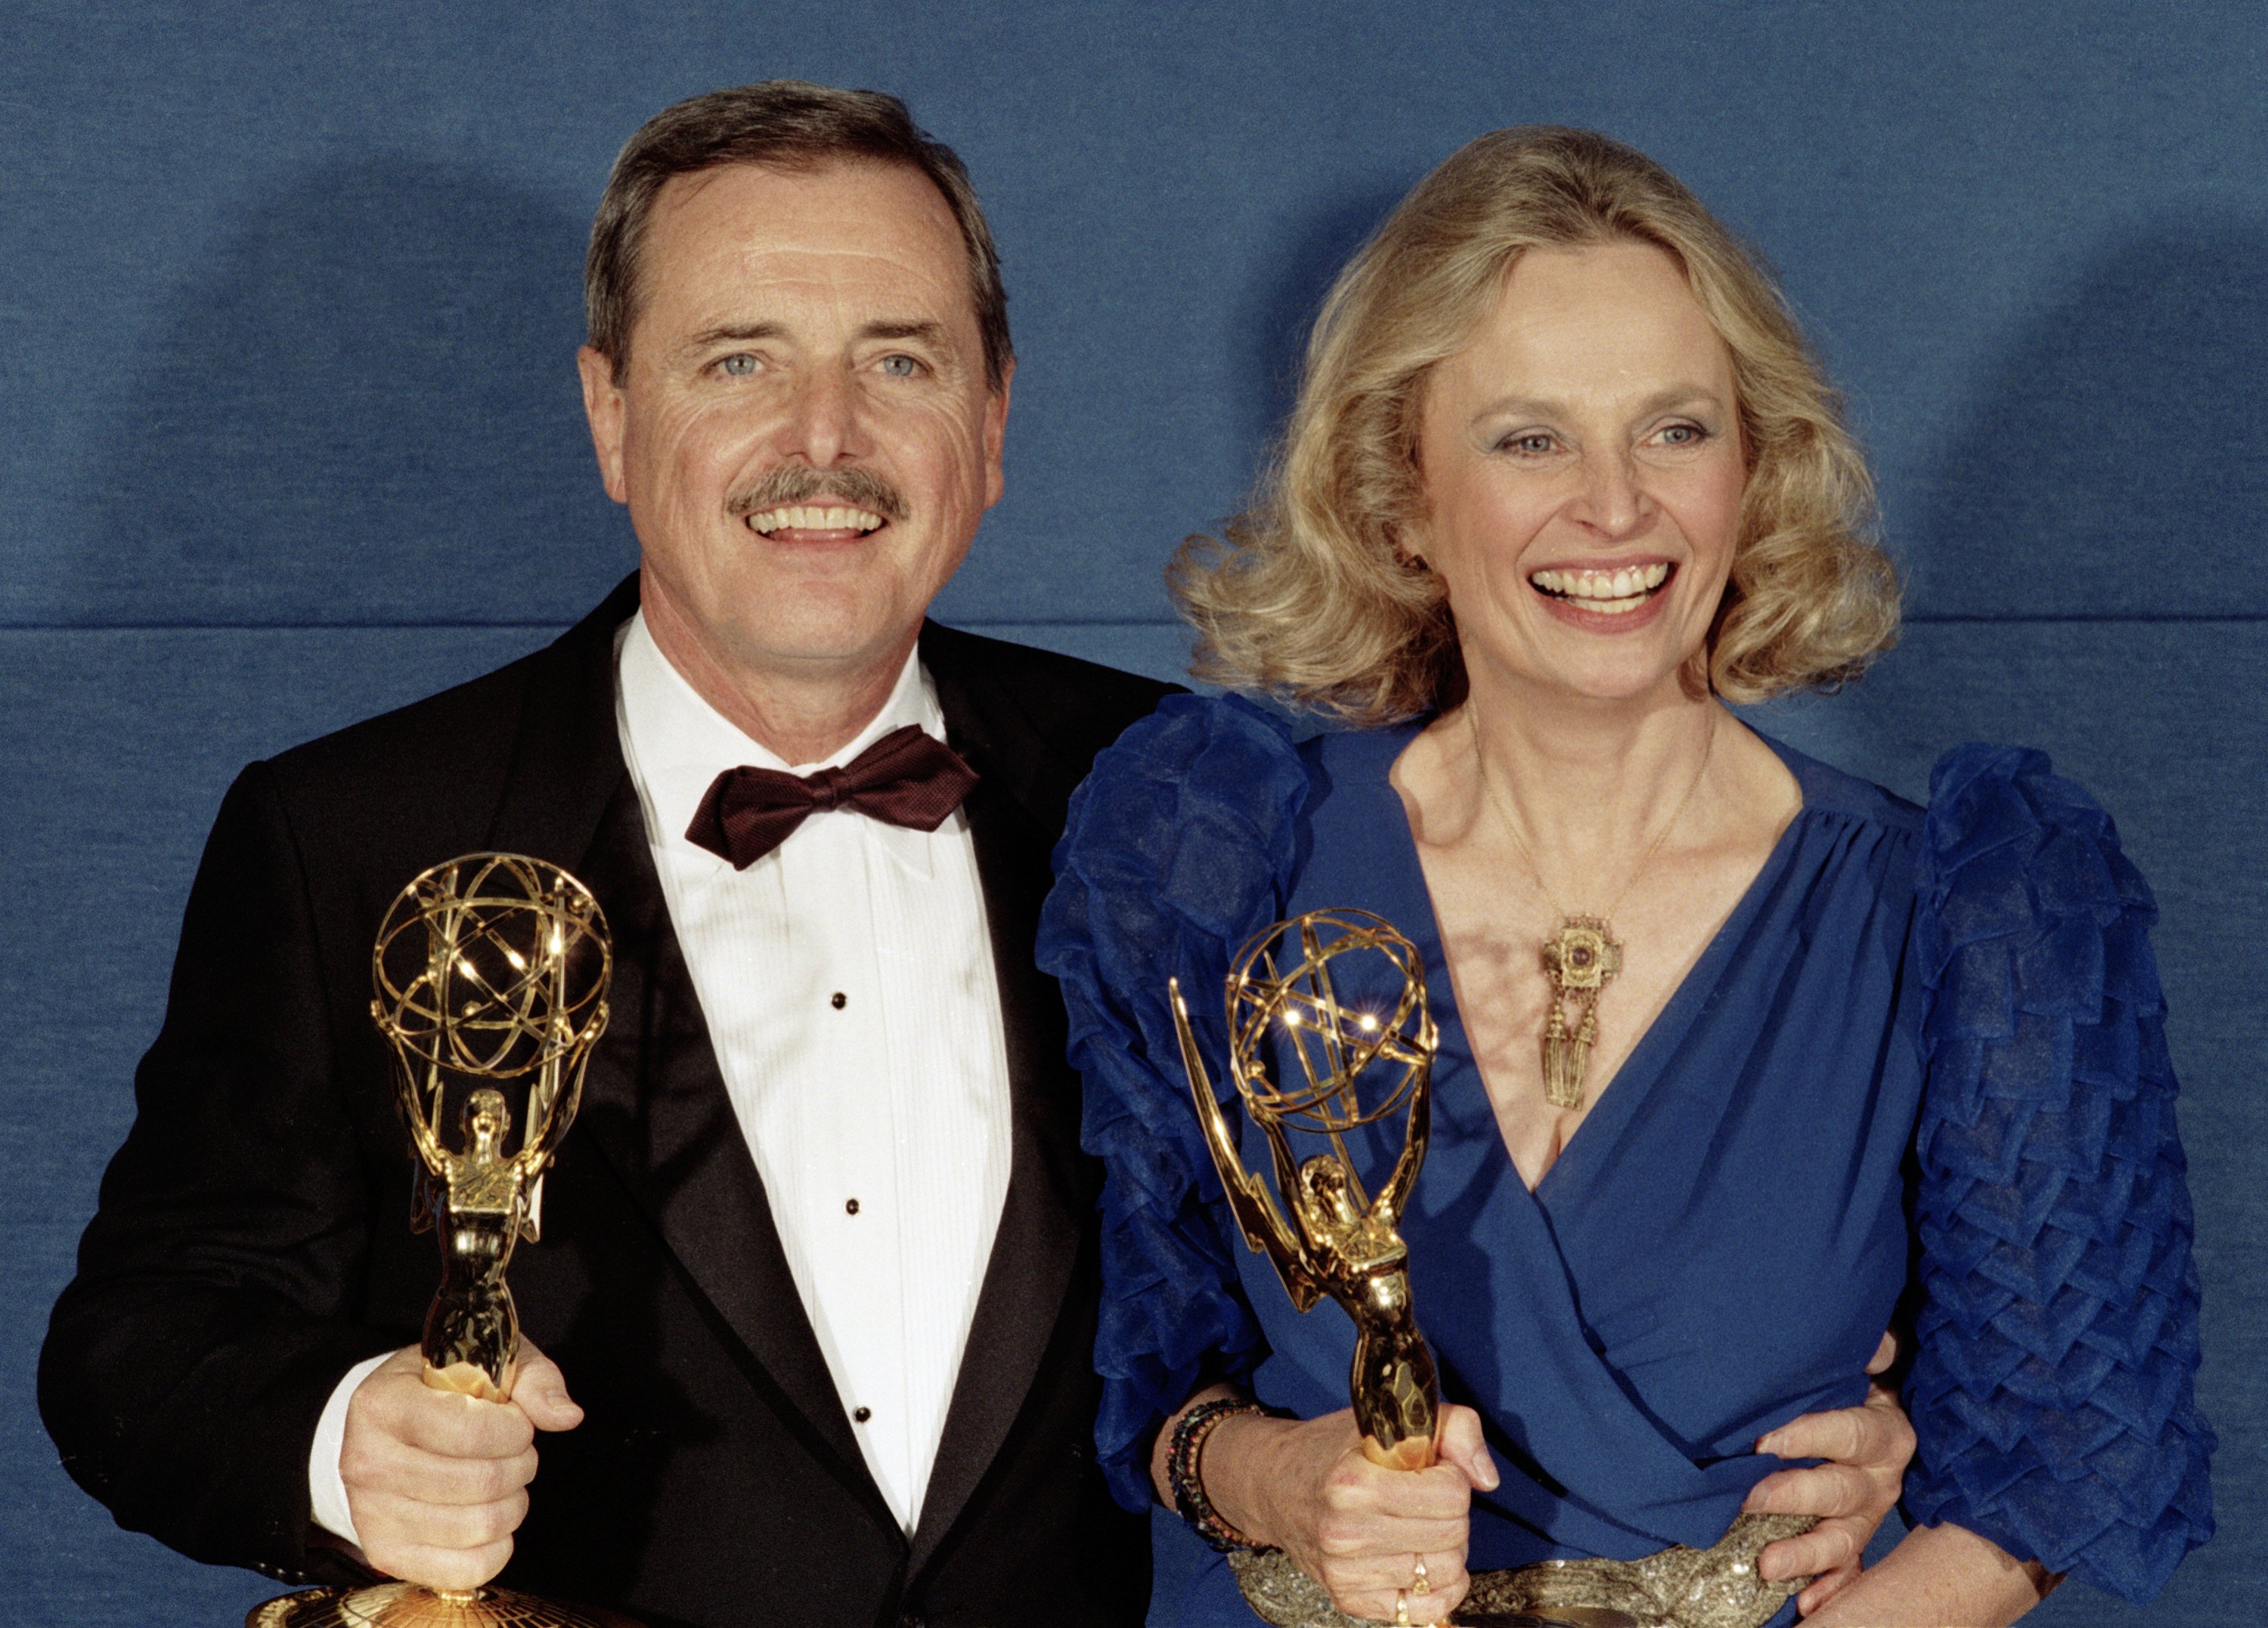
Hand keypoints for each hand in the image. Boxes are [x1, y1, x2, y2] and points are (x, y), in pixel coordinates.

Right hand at [339, 1341, 583, 1589]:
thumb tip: (567, 1417)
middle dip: (521, 1465)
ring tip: (505, 1481)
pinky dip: (497, 1548)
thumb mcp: (489, 1362)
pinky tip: (492, 1516)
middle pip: (482, 1482)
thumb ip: (534, 1381)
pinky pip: (465, 1570)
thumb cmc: (444, 1389)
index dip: (516, 1430)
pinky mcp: (385, 1554)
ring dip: (513, 1503)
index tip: (518, 1422)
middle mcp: (366, 1461)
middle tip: (517, 1453)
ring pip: (479, 1526)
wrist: (388, 1423)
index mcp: (384, 1403)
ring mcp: (371, 1513)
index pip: (472, 1432)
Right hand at [1205, 1405, 1497, 1624]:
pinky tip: (1420, 1559)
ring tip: (1415, 1525)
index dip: (1451, 1475)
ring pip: (1446, 1571)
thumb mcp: (1389, 1420)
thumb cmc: (1336, 1450)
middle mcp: (1346, 1533)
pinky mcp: (1350, 1600)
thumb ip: (1453, 1429)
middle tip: (1422, 1497)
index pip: (1453, 1493)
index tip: (1429, 1468)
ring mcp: (1346, 1573)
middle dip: (1451, 1511)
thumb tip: (1487, 1479)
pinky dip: (1438, 1586)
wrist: (1276, 1485)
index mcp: (1354, 1484)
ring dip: (1443, 1547)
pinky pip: (1429, 1608)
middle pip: (1454, 1534)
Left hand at [1744, 1332, 1915, 1616]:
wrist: (1892, 1418)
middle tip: (1747, 1498)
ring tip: (1768, 1565)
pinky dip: (1828, 1590)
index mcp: (1885, 1434)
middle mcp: (1879, 1479)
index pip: (1849, 1432)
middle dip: (1791, 1496)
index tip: (1766, 1439)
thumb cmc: (1864, 1386)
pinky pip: (1846, 1572)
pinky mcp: (1856, 1542)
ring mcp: (1867, 1517)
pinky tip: (1805, 1606)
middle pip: (1838, 1491)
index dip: (1809, 1434)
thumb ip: (1878, 1351)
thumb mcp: (1876, 1363)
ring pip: (1840, 1539)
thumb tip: (1872, 1341)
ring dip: (1805, 1555)